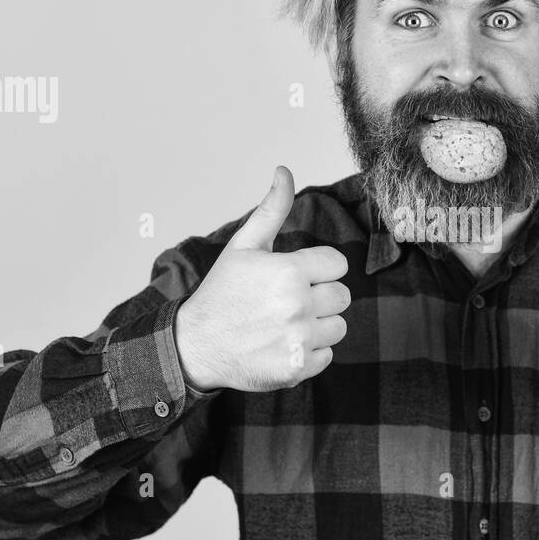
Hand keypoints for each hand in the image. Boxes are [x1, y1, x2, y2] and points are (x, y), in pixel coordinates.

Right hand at [174, 166, 349, 391]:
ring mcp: (298, 340)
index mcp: (289, 271)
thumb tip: (284, 170)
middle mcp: (297, 305)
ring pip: (338, 327)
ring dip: (318, 326)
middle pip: (342, 296)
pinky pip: (327, 355)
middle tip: (287, 302)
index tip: (295, 277)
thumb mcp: (244, 246)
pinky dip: (309, 353)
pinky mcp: (297, 369)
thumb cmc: (223, 292)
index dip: (318, 269)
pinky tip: (282, 345)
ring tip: (285, 324)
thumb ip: (272, 209)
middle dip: (319, 297)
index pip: (337, 265)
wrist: (196, 345)